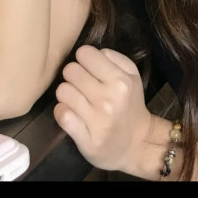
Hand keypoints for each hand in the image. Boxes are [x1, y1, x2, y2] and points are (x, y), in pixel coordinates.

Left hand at [53, 45, 154, 173]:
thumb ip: (114, 57)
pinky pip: (61, 114)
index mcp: (121, 81)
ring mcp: (96, 121)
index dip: (85, 59)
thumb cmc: (130, 105)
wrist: (136, 144)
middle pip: (70, 70)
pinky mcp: (86, 139)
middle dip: (74, 76)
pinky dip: (62, 111)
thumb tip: (90, 53)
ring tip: (77, 99)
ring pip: (62, 91)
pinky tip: (71, 113)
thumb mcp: (132, 76)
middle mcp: (109, 99)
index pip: (84, 53)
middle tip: (82, 86)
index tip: (89, 69)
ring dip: (67, 94)